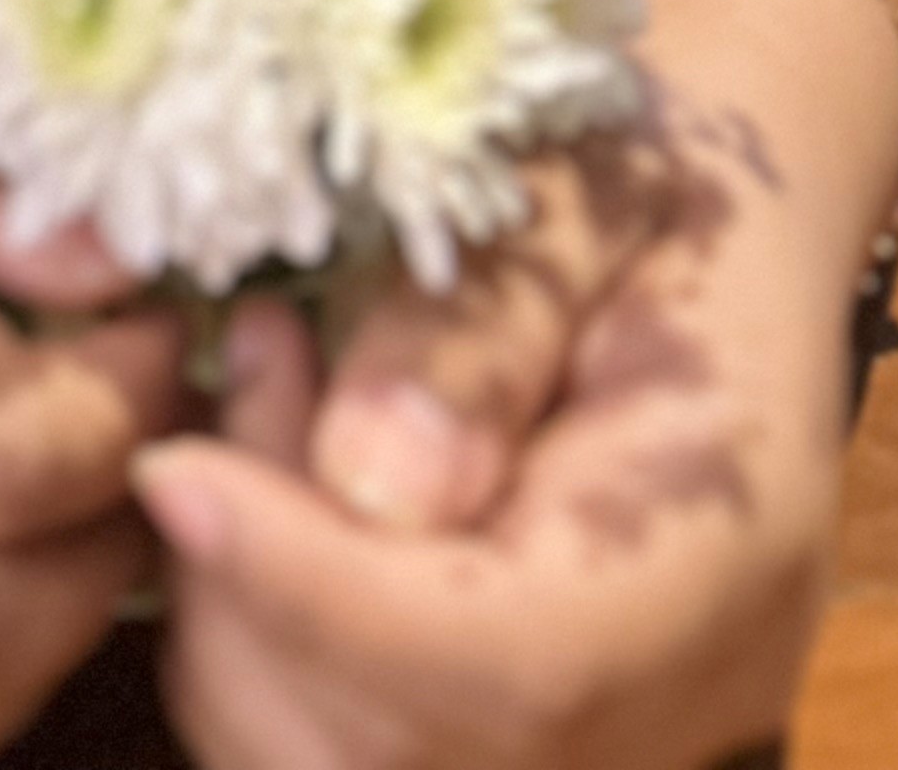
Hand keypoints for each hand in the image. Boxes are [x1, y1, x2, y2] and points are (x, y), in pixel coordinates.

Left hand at [133, 124, 853, 769]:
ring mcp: (592, 740)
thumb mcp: (582, 191)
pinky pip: (318, 741)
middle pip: (405, 749)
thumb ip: (483, 326)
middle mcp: (671, 700)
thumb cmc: (648, 187)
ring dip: (232, 598)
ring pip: (331, 763)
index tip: (174, 469)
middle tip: (255, 351)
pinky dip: (244, 625)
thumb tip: (367, 480)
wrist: (711, 239)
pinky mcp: (501, 731)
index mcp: (722, 558)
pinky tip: (269, 463)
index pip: (519, 666)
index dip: (321, 595)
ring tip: (268, 379)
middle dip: (254, 580)